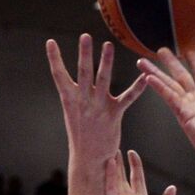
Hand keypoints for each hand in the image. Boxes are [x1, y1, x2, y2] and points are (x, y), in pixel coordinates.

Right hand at [46, 35, 146, 162]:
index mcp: (69, 99)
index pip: (59, 75)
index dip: (54, 58)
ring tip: (108, 45)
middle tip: (85, 36)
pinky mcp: (114, 114)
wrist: (89, 158)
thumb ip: (76, 95)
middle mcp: (83, 100)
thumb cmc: (82, 134)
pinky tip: (144, 77)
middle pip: (83, 72)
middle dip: (84, 53)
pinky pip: (127, 98)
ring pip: (103, 79)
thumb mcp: (73, 112)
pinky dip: (137, 87)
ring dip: (105, 61)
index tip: (50, 42)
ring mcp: (98, 106)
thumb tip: (74, 81)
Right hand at [105, 151, 176, 194]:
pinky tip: (108, 161)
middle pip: (123, 176)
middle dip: (120, 161)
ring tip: (108, 147)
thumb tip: (172, 188)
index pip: (137, 179)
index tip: (132, 153)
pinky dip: (109, 174)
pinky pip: (110, 187)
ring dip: (112, 164)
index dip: (135, 165)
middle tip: (115, 144)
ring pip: (115, 178)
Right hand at [140, 49, 194, 164]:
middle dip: (170, 63)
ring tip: (144, 62)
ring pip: (170, 85)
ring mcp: (190, 106)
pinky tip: (149, 78)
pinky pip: (169, 98)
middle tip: (161, 51)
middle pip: (181, 76)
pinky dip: (159, 87)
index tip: (188, 51)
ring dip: (156, 73)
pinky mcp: (184, 114)